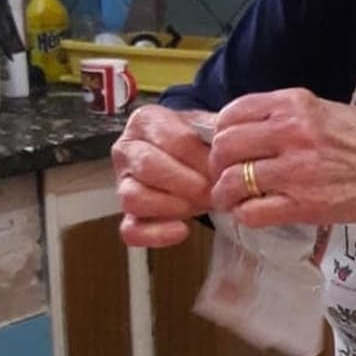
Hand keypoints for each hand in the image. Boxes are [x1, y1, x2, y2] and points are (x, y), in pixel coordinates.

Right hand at [111, 104, 214, 247]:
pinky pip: (130, 230)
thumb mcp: (207, 125)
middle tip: (214, 191)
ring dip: (172, 205)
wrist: (188, 157)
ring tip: (200, 204)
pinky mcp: (128, 214)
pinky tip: (182, 230)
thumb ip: (217, 129)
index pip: (173, 139)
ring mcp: (123, 183)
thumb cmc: (197, 140)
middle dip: (188, 183)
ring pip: (133, 198)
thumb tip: (231, 143)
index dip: (201, 158)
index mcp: (145, 120)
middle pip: (149, 167)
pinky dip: (156, 235)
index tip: (222, 169)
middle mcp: (126, 149)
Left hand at [207, 88, 355, 226]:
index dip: (220, 131)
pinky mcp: (302, 205)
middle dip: (217, 163)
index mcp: (295, 104)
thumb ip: (288, 114)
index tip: (226, 144)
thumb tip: (250, 124)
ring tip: (233, 198)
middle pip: (224, 147)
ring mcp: (295, 171)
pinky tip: (252, 212)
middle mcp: (290, 132)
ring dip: (225, 193)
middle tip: (225, 173)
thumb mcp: (327, 109)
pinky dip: (243, 215)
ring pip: (231, 182)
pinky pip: (251, 212)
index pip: (232, 112)